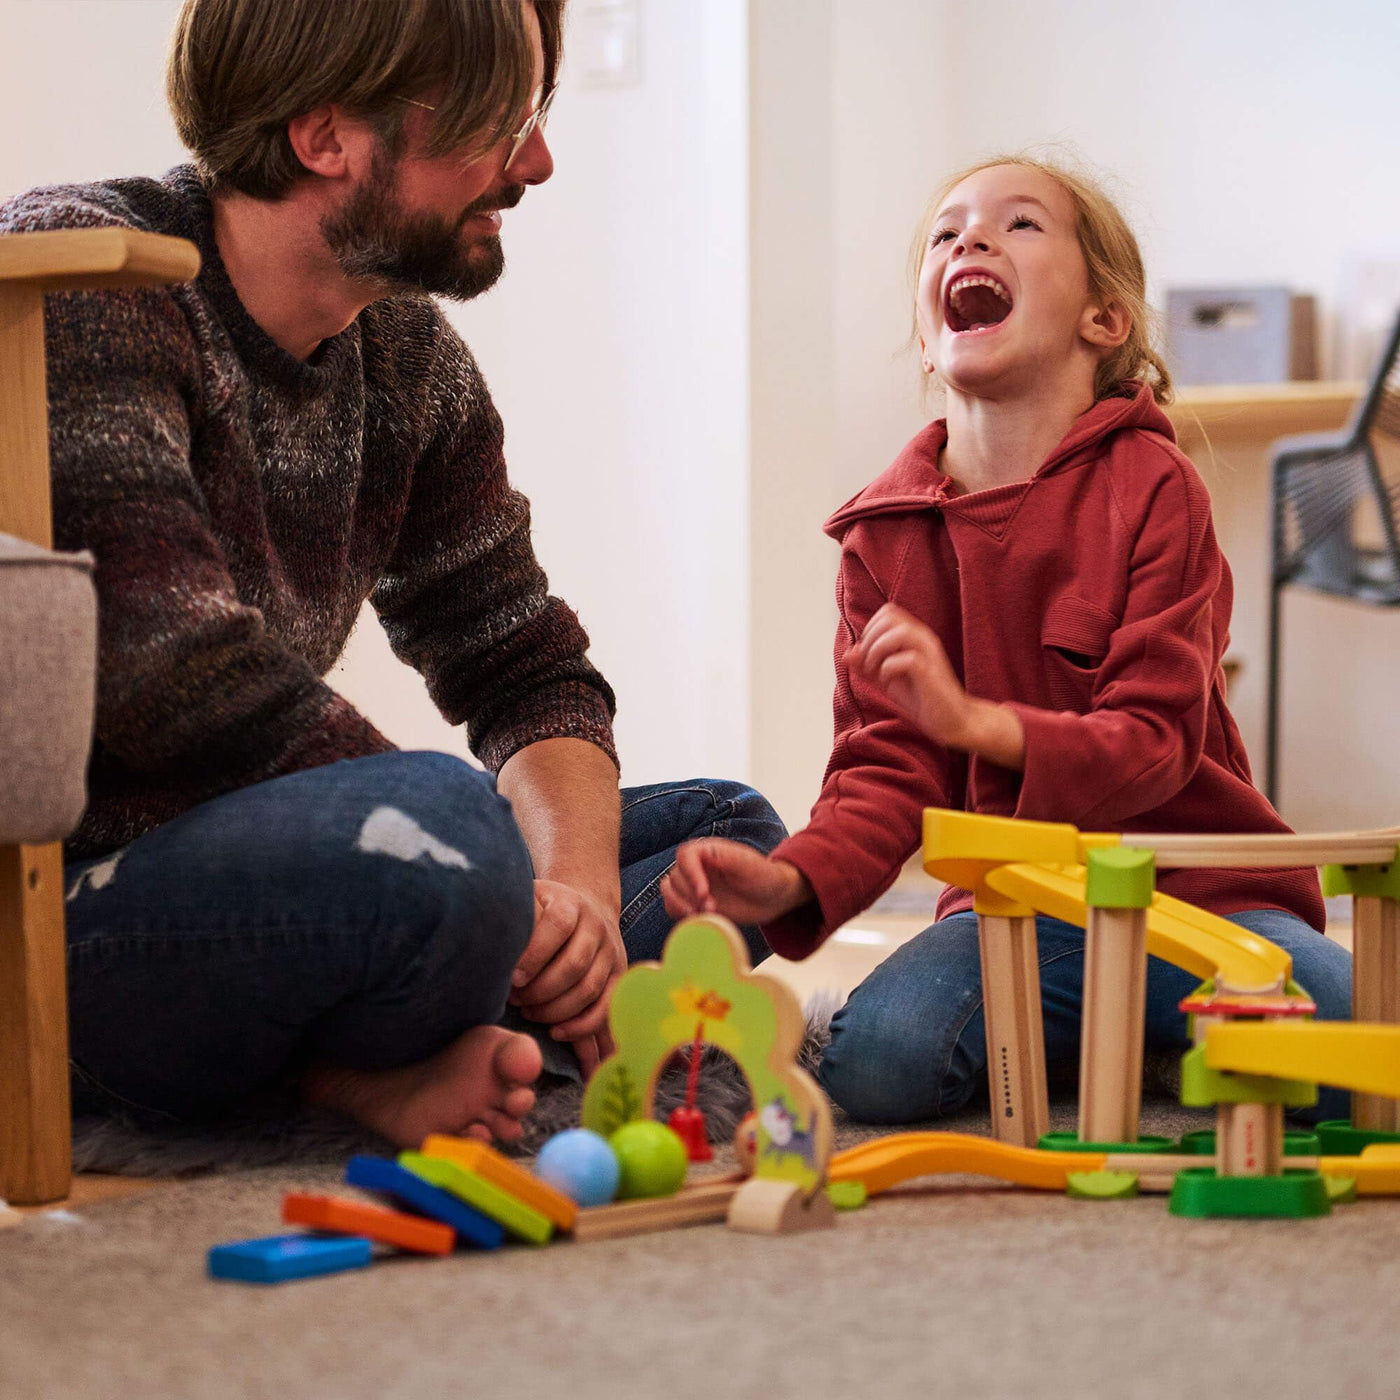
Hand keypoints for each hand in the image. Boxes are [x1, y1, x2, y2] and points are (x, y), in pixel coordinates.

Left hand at [510, 880, 625, 1056]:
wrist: (586, 911)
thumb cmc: (543, 912)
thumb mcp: (527, 903)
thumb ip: (514, 920)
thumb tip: (488, 947)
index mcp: (570, 903)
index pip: (559, 925)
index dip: (535, 954)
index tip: (512, 978)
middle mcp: (596, 926)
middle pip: (574, 964)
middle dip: (541, 990)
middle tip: (515, 1000)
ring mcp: (610, 952)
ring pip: (588, 989)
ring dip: (555, 1009)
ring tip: (529, 1012)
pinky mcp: (618, 977)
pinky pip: (605, 1008)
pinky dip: (581, 1026)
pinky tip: (555, 1031)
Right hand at [661, 839, 811, 925]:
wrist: (771, 898)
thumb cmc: (764, 876)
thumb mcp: (750, 865)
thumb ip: (728, 858)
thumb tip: (707, 852)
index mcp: (708, 850)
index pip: (685, 855)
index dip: (690, 874)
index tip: (704, 893)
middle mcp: (696, 865)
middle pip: (675, 876)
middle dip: (690, 895)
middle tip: (713, 908)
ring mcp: (693, 884)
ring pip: (668, 890)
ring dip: (682, 905)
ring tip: (705, 914)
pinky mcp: (692, 901)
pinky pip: (672, 906)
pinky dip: (680, 914)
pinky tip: (700, 919)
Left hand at [846, 602, 973, 745]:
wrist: (952, 721)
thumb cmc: (922, 699)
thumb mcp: (887, 680)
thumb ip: (868, 666)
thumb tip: (848, 653)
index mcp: (915, 636)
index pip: (887, 612)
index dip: (870, 629)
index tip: (867, 655)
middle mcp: (924, 639)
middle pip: (889, 616)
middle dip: (870, 639)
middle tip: (869, 664)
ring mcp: (930, 654)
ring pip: (898, 632)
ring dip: (878, 651)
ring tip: (876, 671)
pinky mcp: (931, 673)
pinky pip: (906, 659)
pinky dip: (889, 669)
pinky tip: (890, 683)